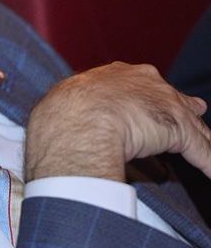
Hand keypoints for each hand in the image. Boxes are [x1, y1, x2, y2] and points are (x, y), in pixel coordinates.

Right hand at [25, 62, 210, 181]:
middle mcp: (146, 82)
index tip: (157, 102)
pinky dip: (207, 163)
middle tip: (196, 111)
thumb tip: (51, 123)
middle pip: (172, 99)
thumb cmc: (63, 113)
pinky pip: (200, 150)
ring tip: (206, 155)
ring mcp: (165, 107)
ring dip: (200, 142)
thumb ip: (71, 110)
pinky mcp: (180, 131)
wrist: (78, 117)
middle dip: (185, 108)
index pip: (142, 85)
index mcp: (116, 74)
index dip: (151, 96)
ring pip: (190, 126)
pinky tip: (210, 173)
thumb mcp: (65, 106)